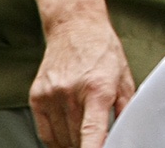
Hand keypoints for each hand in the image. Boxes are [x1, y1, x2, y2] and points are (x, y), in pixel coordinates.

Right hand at [29, 11, 132, 147]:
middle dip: (89, 144)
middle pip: (76, 140)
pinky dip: (57, 139)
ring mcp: (50, 96)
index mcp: (98, 89)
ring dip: (73, 143)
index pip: (92, 131)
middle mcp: (70, 92)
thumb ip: (126, 110)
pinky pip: (45, 133)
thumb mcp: (124, 79)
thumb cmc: (103, 52)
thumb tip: (128, 135)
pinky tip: (68, 131)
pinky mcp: (36, 98)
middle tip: (99, 137)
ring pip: (60, 139)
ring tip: (85, 130)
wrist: (75, 28)